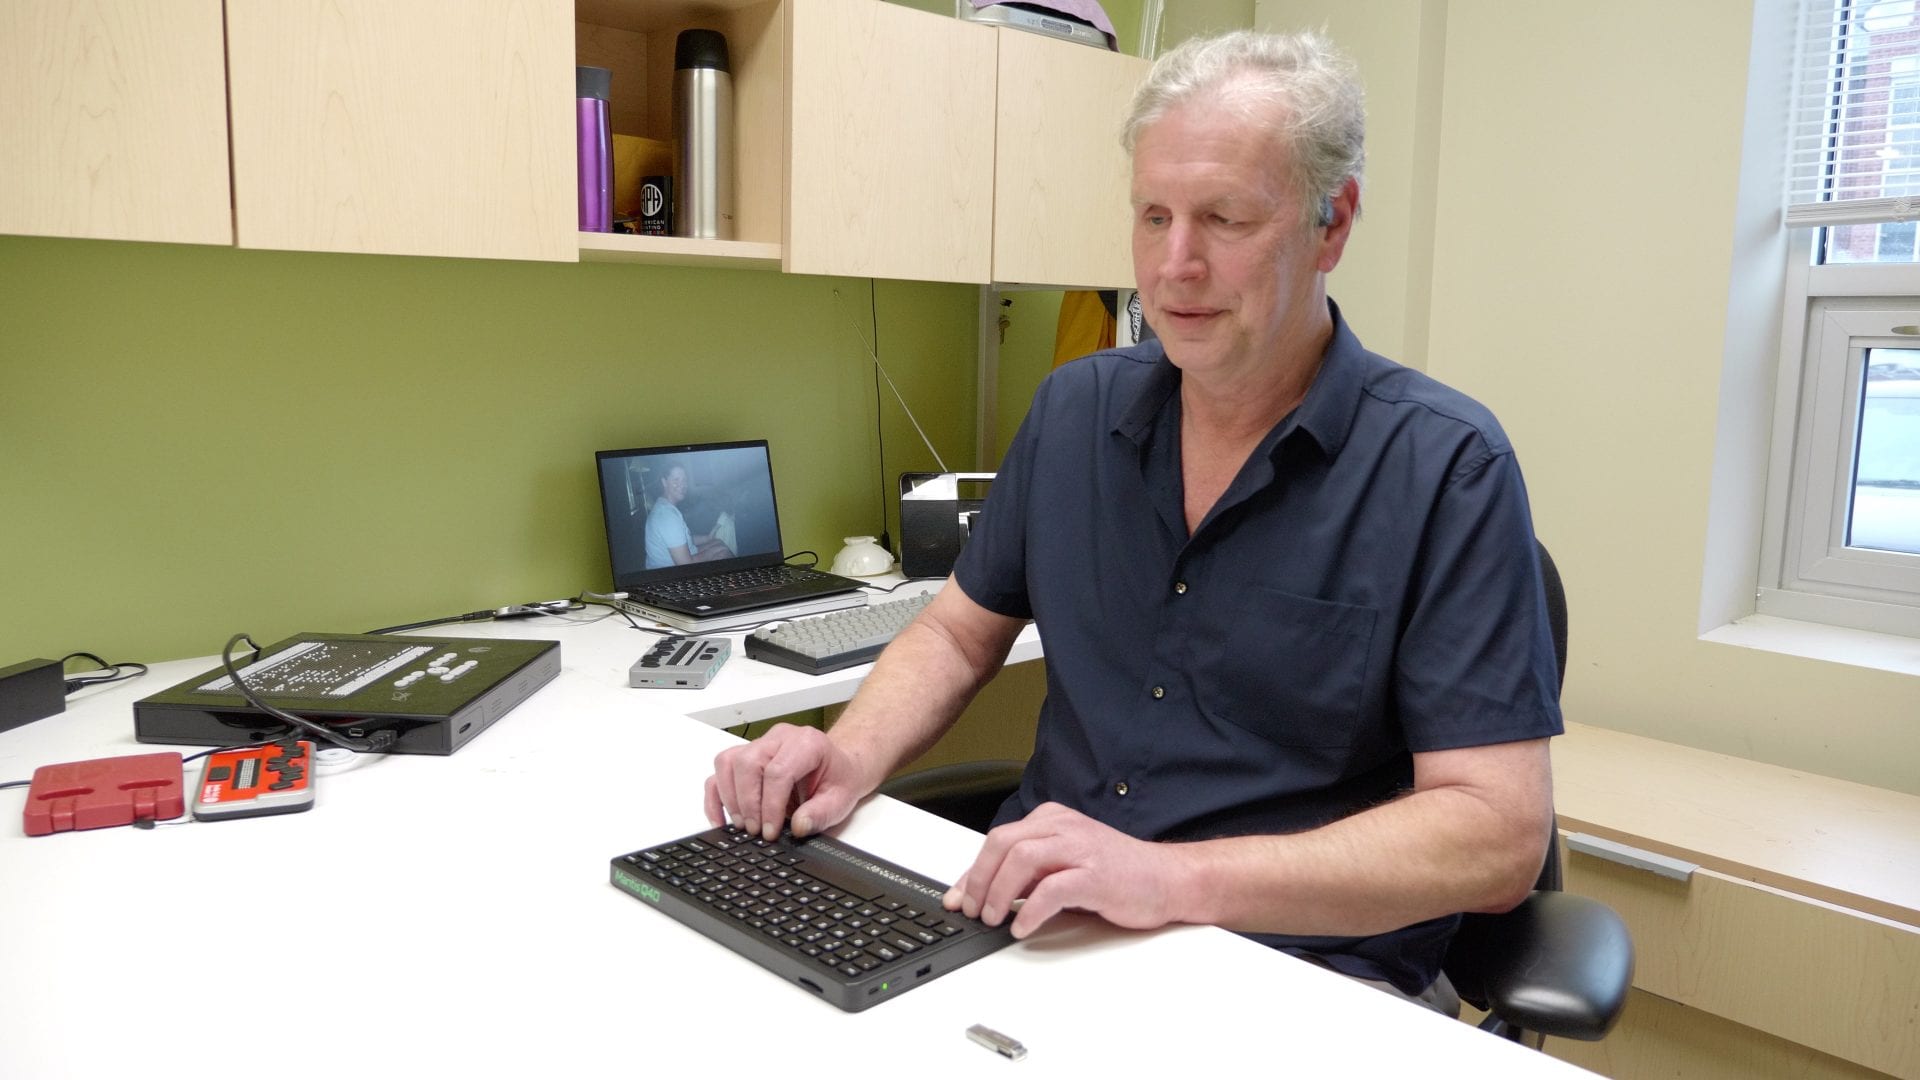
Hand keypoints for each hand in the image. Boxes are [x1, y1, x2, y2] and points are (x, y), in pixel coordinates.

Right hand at [704, 723, 869, 839]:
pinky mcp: (745, 755)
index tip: (770, 831)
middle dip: (748, 803)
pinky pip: (721, 770)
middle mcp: (779, 738)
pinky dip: (716, 795)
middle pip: (748, 764)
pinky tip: (720, 819)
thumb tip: (798, 826)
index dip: (770, 805)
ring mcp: (760, 744)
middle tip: (756, 830)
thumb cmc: (838, 778)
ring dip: (730, 798)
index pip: (778, 771)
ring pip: (728, 763)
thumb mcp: (840, 800)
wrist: (837, 767)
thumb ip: (821, 814)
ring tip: (743, 825)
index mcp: (806, 743)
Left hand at [943, 802, 1181, 938]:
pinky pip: (1051, 888)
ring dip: (998, 892)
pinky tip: (1022, 926)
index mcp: (1052, 820)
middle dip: (978, 879)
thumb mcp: (1064, 865)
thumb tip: (984, 892)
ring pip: (1021, 859)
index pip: (998, 840)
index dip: (970, 871)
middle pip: (1002, 843)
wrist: (1167, 880)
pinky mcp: (1095, 874)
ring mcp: (1080, 848)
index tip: (956, 898)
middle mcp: (1063, 827)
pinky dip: (1029, 910)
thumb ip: (1028, 873)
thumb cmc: (1116, 874)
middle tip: (972, 910)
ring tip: (993, 918)